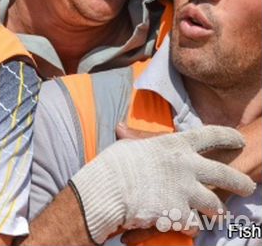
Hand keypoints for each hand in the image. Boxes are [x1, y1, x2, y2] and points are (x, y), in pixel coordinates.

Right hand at [69, 125, 255, 244]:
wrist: (108, 190)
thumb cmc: (114, 165)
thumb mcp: (129, 146)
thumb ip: (138, 142)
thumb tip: (123, 129)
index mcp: (175, 145)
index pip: (211, 135)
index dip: (228, 137)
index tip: (238, 140)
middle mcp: (187, 166)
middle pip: (225, 175)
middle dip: (240, 183)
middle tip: (248, 187)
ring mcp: (186, 191)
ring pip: (215, 205)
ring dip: (216, 211)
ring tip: (218, 214)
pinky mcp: (180, 214)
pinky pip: (194, 224)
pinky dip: (190, 226)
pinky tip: (184, 225)